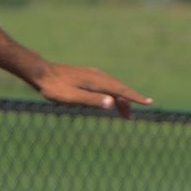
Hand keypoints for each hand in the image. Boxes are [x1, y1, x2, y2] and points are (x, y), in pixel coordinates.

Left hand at [32, 62, 151, 118]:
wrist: (41, 72)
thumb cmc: (55, 87)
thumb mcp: (72, 97)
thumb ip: (91, 100)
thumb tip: (112, 103)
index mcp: (97, 81)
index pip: (121, 90)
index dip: (135, 97)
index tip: (149, 102)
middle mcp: (98, 75)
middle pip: (119, 89)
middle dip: (129, 102)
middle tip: (130, 118)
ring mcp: (93, 74)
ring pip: (112, 86)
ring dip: (120, 99)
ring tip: (123, 113)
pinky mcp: (87, 75)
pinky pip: (106, 84)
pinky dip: (112, 93)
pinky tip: (108, 99)